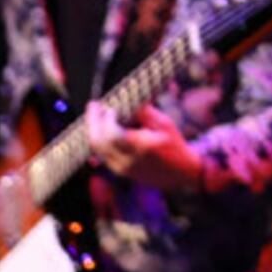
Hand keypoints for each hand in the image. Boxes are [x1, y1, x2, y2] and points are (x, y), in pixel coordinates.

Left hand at [86, 106, 205, 193]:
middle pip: (98, 143)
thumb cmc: (173, 145)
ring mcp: (121, 168)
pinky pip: (101, 154)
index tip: (109, 107)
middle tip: (93, 106)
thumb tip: (127, 98)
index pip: (112, 135)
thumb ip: (144, 112)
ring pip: (96, 150)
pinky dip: (99, 139)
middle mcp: (127, 160)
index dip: (106, 119)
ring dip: (93, 130)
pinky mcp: (118, 171)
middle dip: (93, 122)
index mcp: (140, 147)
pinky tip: (101, 127)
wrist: (179, 172)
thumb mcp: (164, 123)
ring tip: (96, 114)